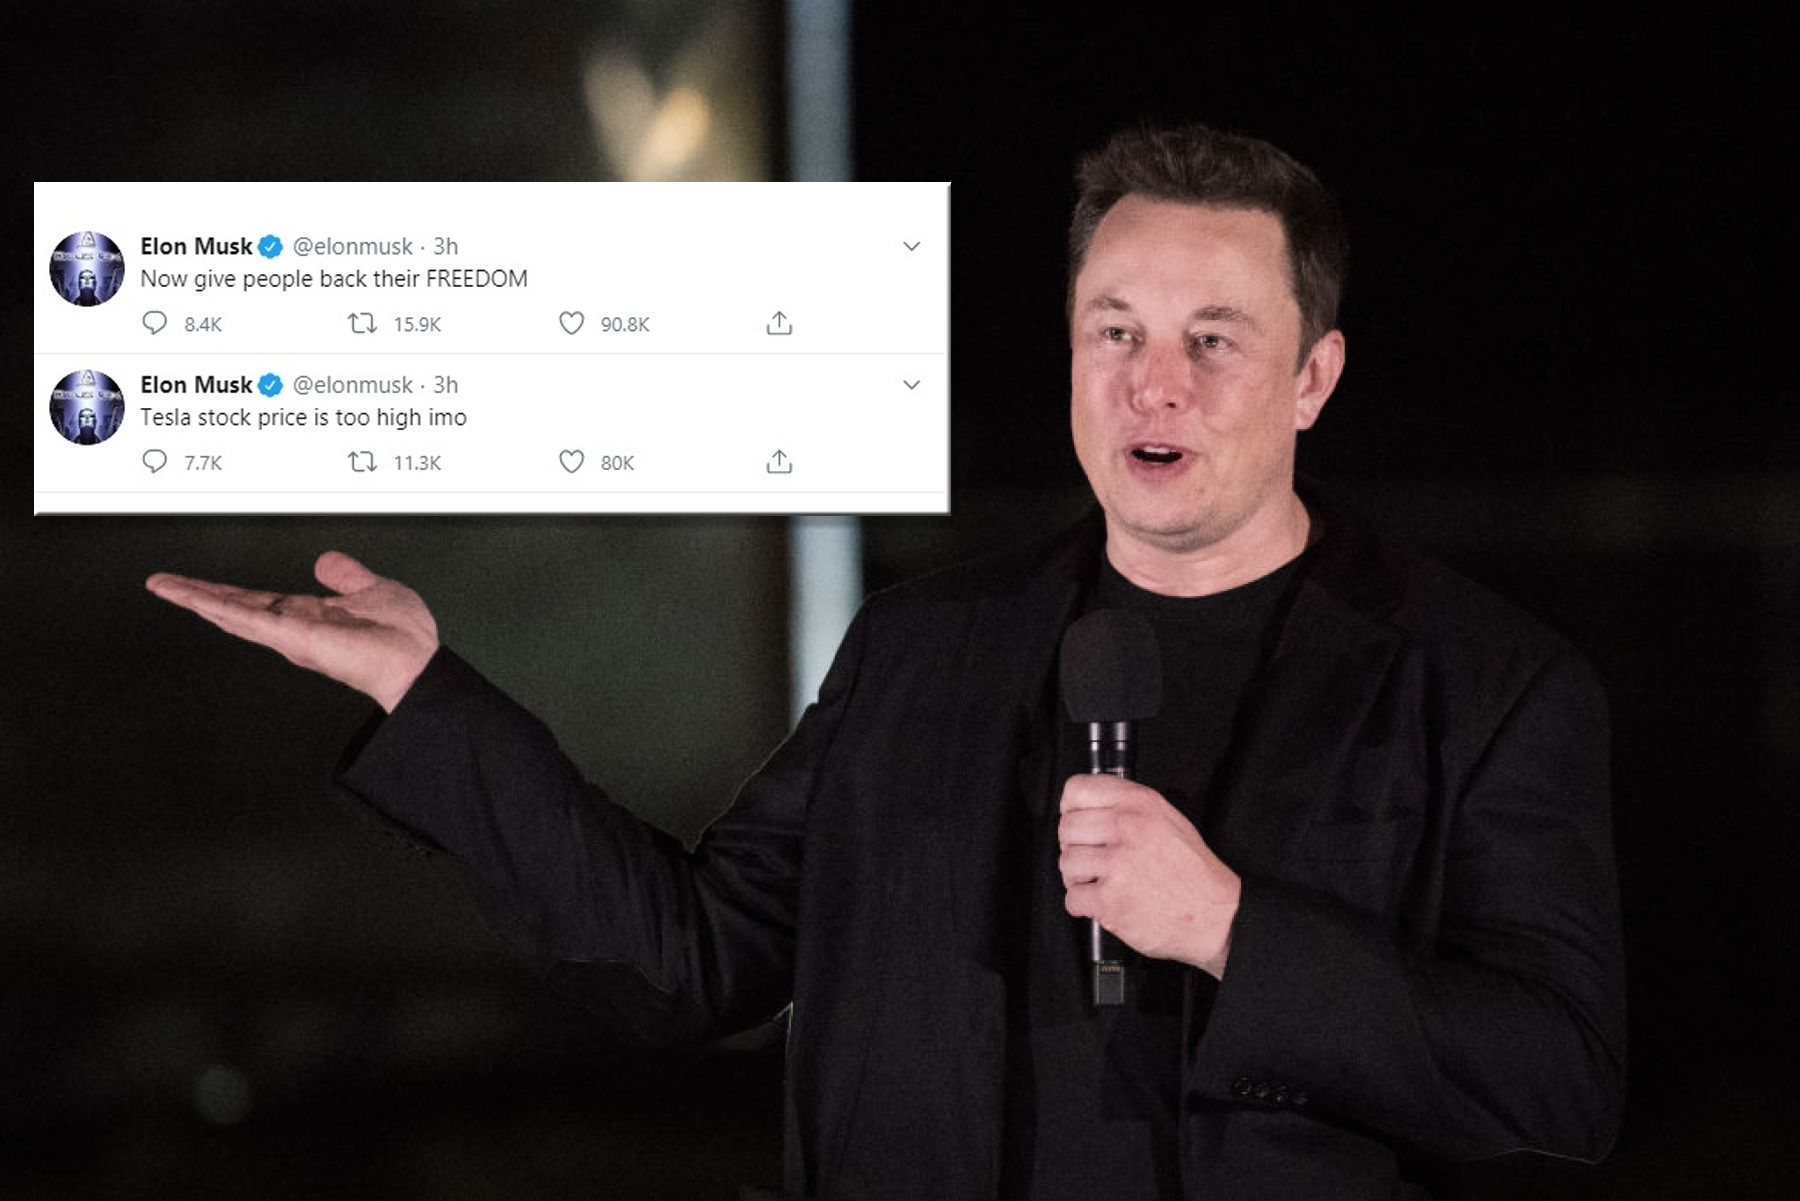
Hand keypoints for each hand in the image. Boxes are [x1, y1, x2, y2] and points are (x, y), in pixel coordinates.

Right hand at [146, 551, 438, 712]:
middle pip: (234, 607)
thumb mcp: (373, 590)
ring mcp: (290, 634)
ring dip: (197, 598)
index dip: (226, 591)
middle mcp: (293, 627)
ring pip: (233, 613)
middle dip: (197, 595)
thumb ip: (347, 576)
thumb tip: (326, 561)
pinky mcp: (293, 638)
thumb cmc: (404, 637)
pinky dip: (222, 608)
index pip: (257, 601)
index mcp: (309, 615)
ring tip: (164, 587)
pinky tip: (197, 599)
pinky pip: (251, 619)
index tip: (197, 584)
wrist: (416, 662)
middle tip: (161, 583)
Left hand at [1059, 774, 1240, 977]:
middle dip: (1074, 846)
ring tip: (1101, 882)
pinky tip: (1104, 902)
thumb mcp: (1169, 819)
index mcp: (1140, 804)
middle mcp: (1127, 829)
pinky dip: (1083, 905)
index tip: (1077, 821)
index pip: (1077, 789)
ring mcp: (1117, 865)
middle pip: (1067, 828)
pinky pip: (1072, 898)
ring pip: (1066, 863)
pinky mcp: (1109, 900)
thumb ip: (1129, 807)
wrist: (1215, 915)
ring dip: (1078, 877)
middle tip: (1092, 859)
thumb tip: (1087, 807)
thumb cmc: (1193, 871)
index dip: (1071, 808)